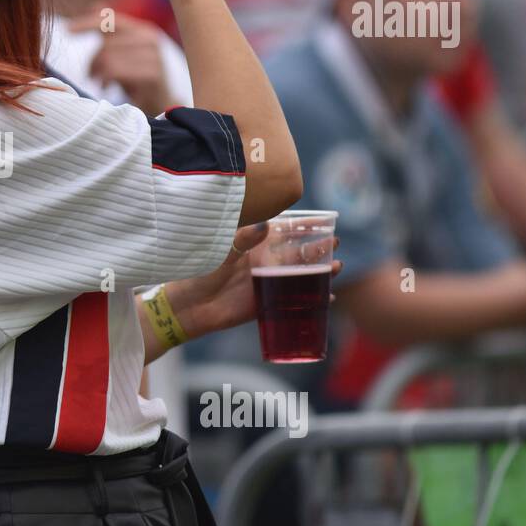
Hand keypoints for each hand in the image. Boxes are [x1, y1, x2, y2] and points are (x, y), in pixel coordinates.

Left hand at [70, 8, 178, 113]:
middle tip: (90, 75)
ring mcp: (154, 56)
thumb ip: (109, 32)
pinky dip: (105, 80)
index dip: (87, 23)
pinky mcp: (153, 74)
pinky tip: (106, 87)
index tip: (67, 30)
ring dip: (97, 73)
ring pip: (108, 57)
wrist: (160, 105)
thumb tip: (95, 6)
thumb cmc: (136, 78)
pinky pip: (116, 71)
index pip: (111, 19)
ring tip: (100, 82)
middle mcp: (150, 38)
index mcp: (142, 29)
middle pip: (106, 43)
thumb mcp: (121, 53)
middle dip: (92, 61)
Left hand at [166, 225, 342, 338]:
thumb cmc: (200, 272)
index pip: (282, 231)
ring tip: (337, 266)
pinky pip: (292, 301)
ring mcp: (266, 283)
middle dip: (317, 248)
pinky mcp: (265, 304)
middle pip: (296, 253)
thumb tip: (266, 224)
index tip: (323, 219)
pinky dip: (311, 300)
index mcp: (252, 245)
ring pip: (298, 275)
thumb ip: (243, 238)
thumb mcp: (222, 252)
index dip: (303, 226)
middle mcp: (263, 262)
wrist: (188, 306)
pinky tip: (329, 298)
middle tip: (335, 242)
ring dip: (319, 272)